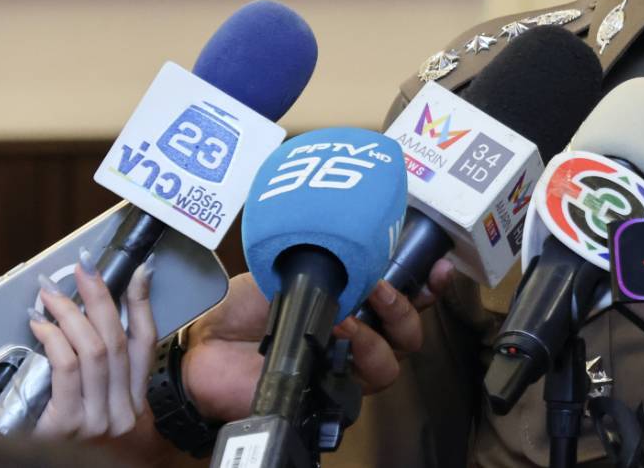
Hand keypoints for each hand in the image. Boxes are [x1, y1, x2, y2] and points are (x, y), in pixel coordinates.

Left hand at [30, 255, 155, 440]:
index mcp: (134, 403)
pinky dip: (55, 339)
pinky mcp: (71, 423)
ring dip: (71, 313)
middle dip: (101, 298)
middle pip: (118, 340)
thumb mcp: (91, 405)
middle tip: (84, 271)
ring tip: (51, 295)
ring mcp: (100, 420)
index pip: (146, 343)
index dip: (142, 304)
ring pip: (94, 349)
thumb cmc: (62, 443)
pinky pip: (67, 367)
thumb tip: (97, 316)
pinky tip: (42, 326)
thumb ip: (99, 370)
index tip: (136, 273)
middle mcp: (124, 412)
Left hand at [183, 258, 454, 421]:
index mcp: (349, 305)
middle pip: (409, 334)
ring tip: (349, 315)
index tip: (439, 267)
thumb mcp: (287, 270)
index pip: (402, 298)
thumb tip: (361, 246)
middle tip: (383, 288)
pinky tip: (336, 335)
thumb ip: (326, 262)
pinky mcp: (328, 396)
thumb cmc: (238, 309)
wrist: (203, 347)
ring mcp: (342, 370)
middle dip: (406, 309)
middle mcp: (354, 338)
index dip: (426, 285)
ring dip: (379, 332)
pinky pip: (361, 384)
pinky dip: (357, 353)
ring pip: (393, 361)